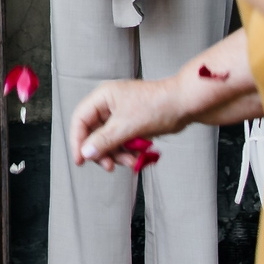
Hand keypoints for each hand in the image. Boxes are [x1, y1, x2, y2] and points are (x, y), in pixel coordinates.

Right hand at [71, 76, 195, 171]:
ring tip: (130, 162)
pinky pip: (122, 141)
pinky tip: (136, 158)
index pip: (80, 120)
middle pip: (94, 133)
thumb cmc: (157, 106)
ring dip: (117, 154)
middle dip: (102, 151)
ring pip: (109, 140)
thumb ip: (104, 141)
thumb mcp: (127, 126)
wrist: (185, 104)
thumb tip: (85, 153)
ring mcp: (121, 115)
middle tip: (109, 166)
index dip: (78, 141)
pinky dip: (127, 151)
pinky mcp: (132, 124)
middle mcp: (109, 105)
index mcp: (103, 97)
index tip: (80, 161)